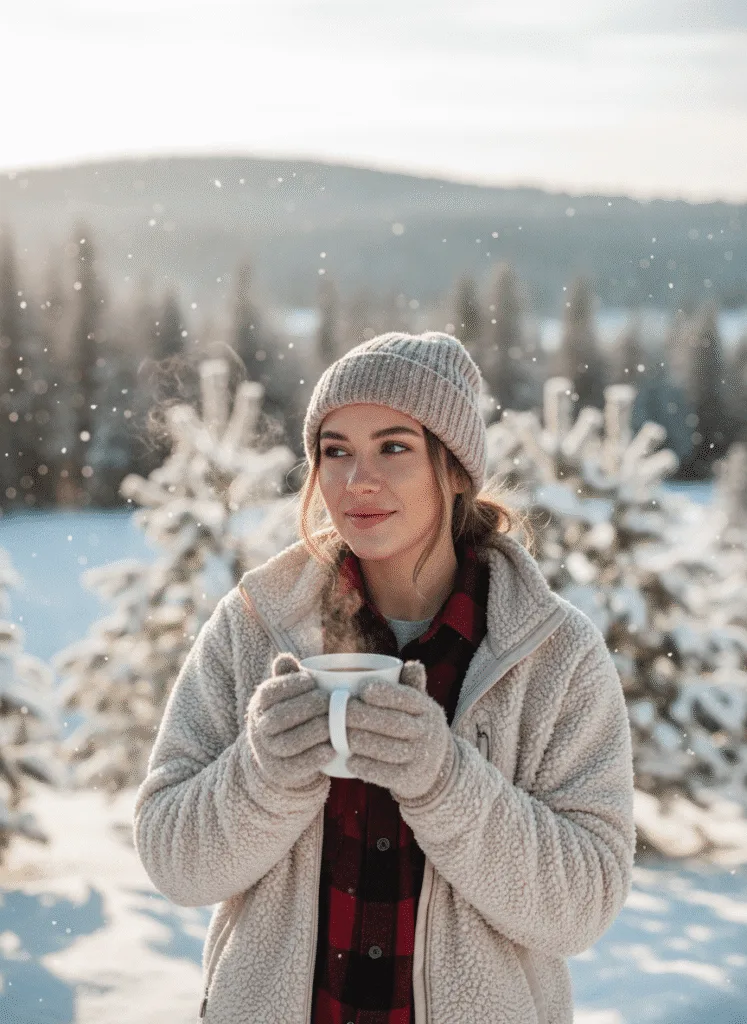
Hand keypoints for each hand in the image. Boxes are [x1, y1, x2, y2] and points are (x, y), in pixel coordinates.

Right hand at [245, 653, 335, 790]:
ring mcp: (268, 752)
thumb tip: (285, 659)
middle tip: (329, 701)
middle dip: (307, 707)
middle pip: (279, 717)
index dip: (292, 685)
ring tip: (333, 723)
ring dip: (313, 731)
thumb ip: (287, 676)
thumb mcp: (286, 694)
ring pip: (288, 743)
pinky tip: (331, 748)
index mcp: (259, 705)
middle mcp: (258, 728)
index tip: (313, 682)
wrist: (282, 755)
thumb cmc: (291, 714)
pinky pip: (296, 766)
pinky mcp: (281, 772)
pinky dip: (315, 757)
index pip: (270, 692)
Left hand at [345, 660, 456, 803]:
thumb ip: (412, 685)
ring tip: (339, 734)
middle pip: (394, 723)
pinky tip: (349, 760)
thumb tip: (410, 663)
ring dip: (360, 740)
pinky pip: (385, 773)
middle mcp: (428, 733)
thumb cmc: (418, 728)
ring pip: (387, 748)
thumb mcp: (421, 707)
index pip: (408, 698)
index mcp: (427, 710)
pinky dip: (366, 766)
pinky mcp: (410, 779)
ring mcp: (420, 757)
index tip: (362, 688)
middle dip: (364, 716)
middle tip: (340, 711)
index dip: (385, 693)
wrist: (438, 770)